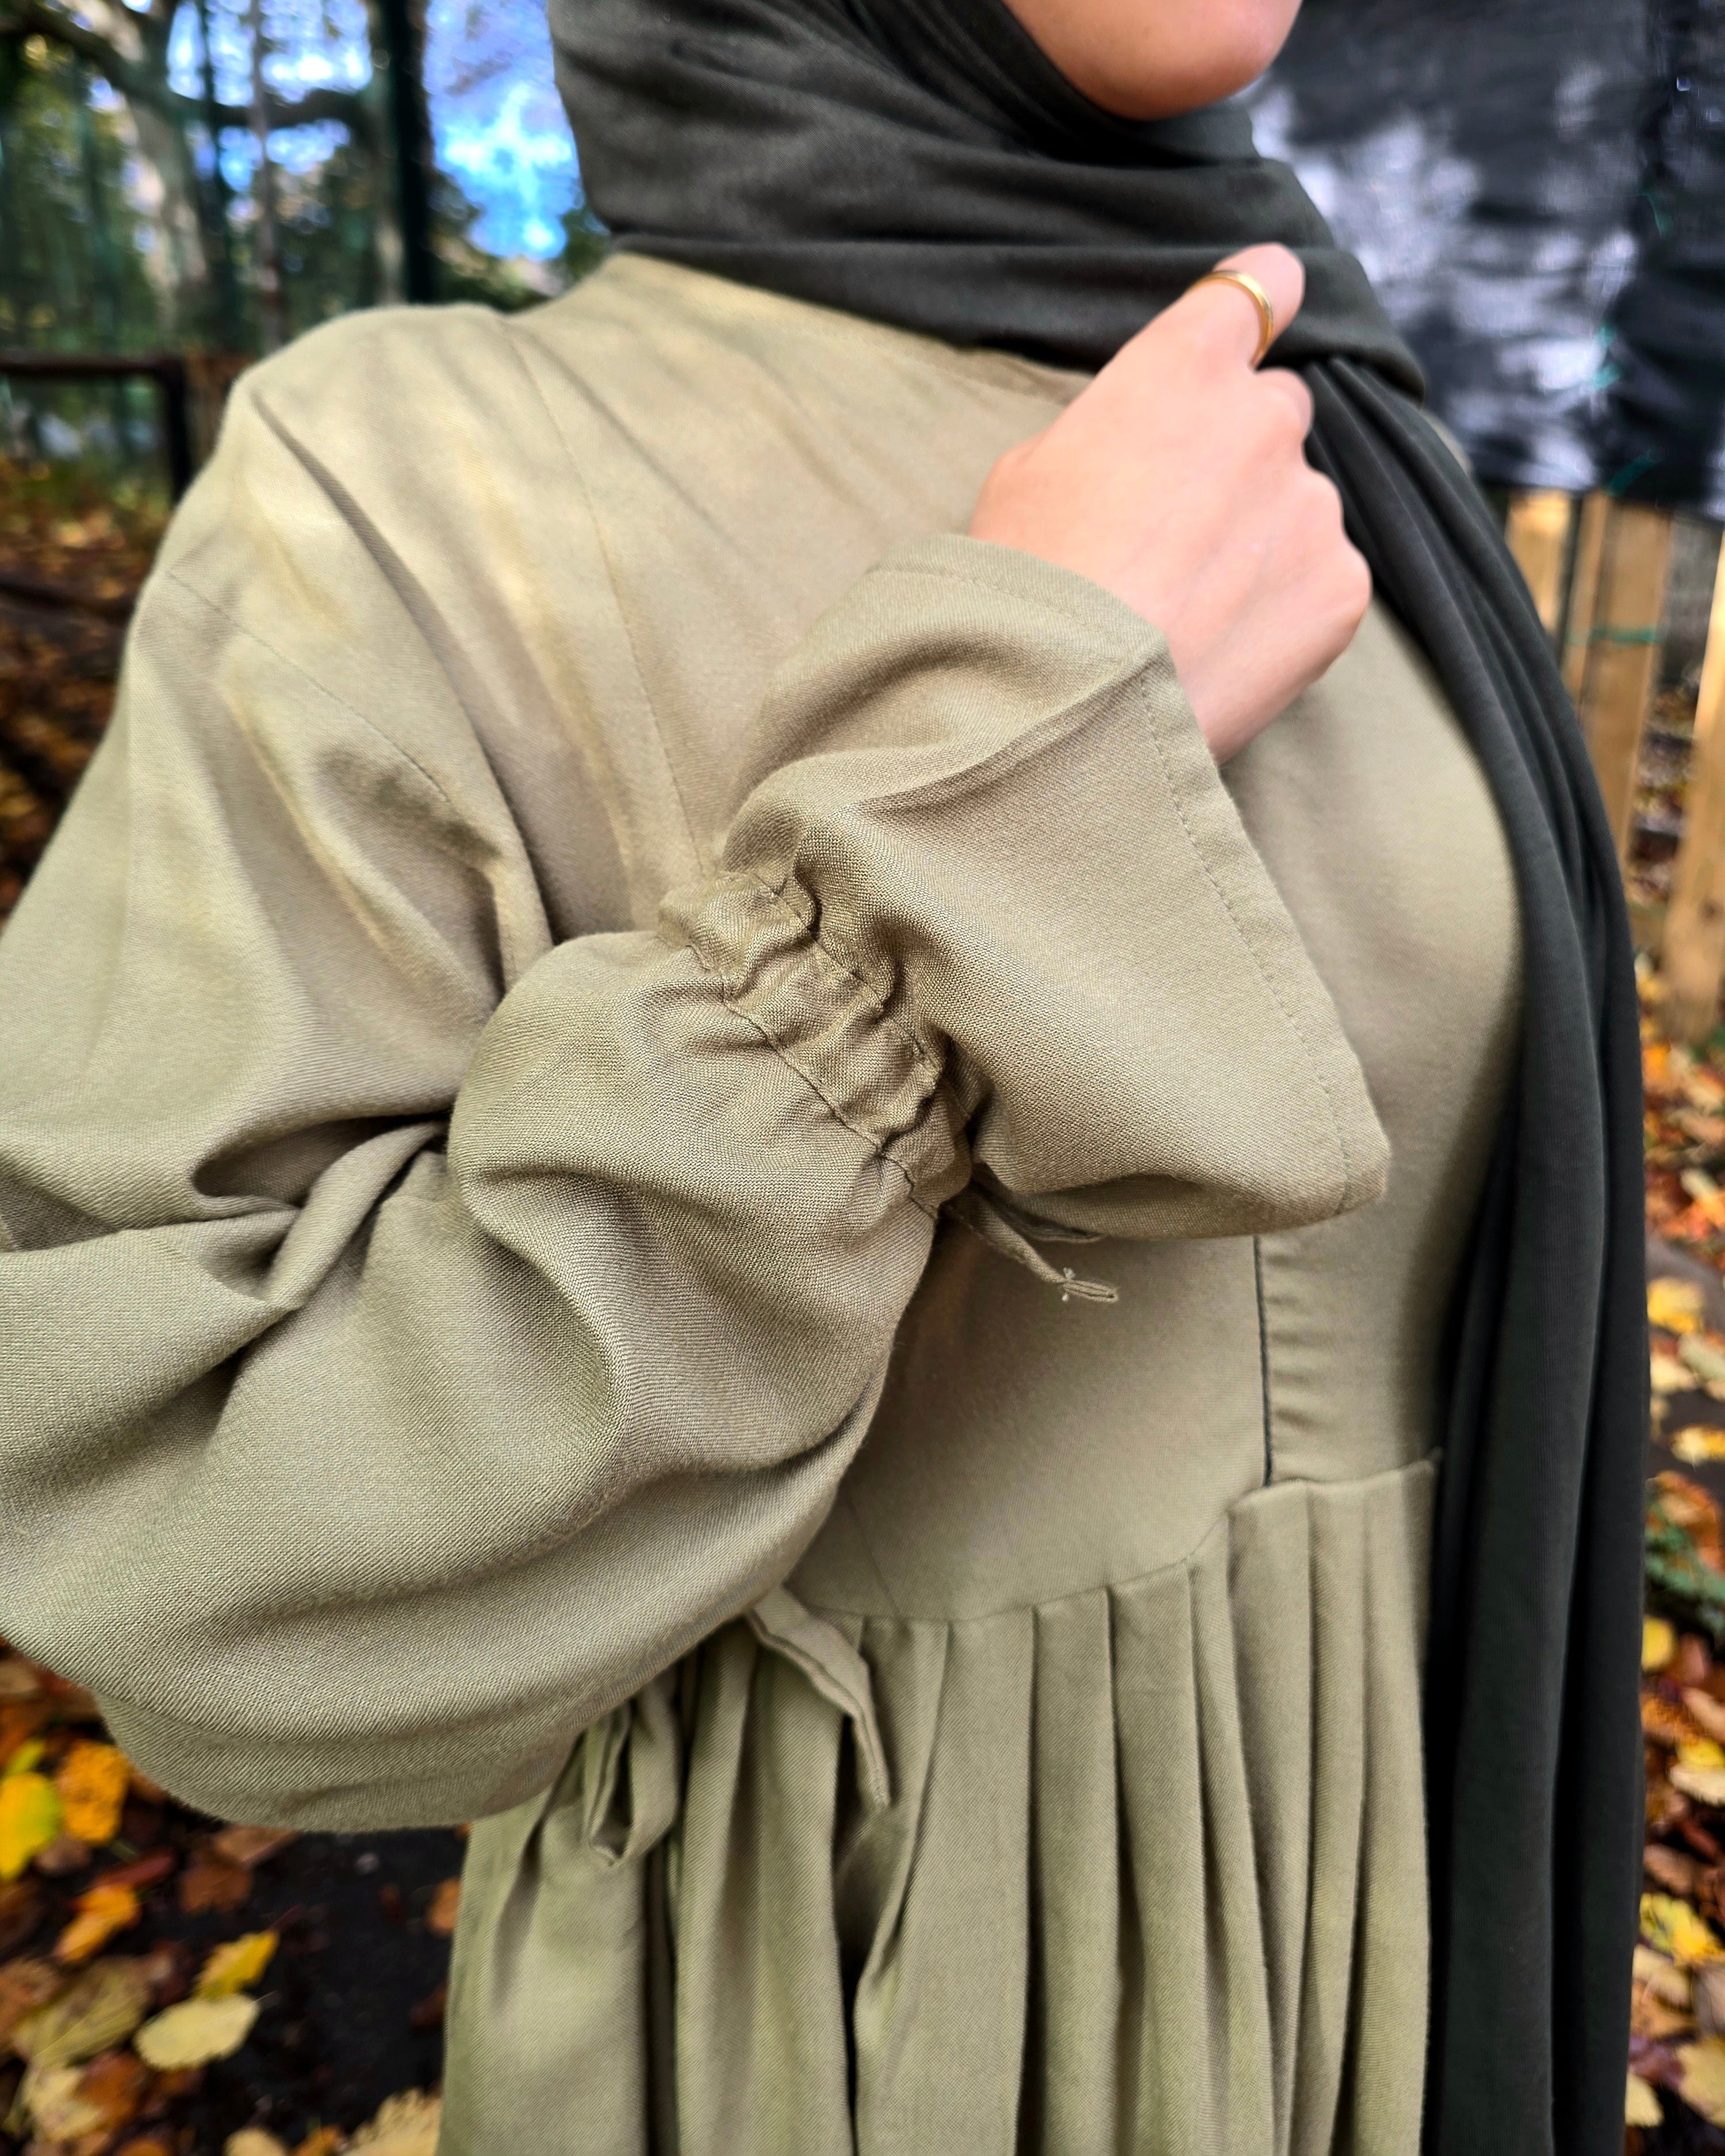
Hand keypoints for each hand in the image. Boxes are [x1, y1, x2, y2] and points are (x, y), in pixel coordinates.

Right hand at [967, 244, 1369, 761]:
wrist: (1068, 701)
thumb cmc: (1027, 582)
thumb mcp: (1030, 473)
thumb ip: (1107, 433)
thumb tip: (1136, 452)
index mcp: (1185, 367)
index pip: (1262, 283)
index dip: (1266, 297)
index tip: (1269, 312)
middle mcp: (1265, 418)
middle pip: (1278, 410)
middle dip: (1242, 454)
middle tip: (1181, 529)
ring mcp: (1312, 503)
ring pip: (1298, 506)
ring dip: (1260, 542)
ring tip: (1190, 610)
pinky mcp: (1342, 585)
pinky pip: (1322, 581)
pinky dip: (1285, 609)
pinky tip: (1224, 647)